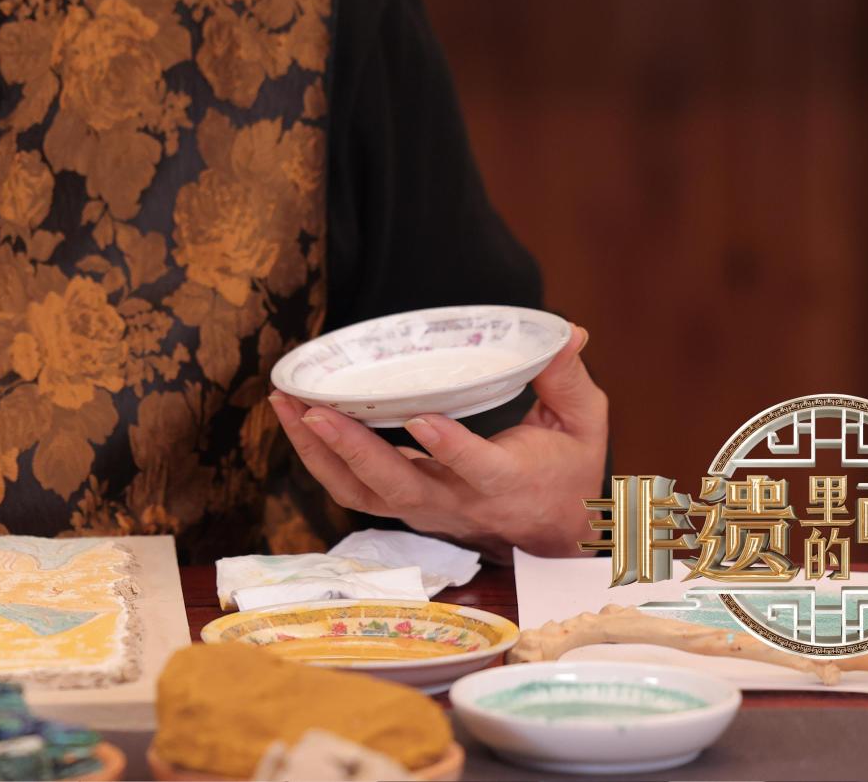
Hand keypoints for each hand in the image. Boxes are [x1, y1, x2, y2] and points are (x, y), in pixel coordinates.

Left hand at [271, 324, 608, 561]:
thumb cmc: (568, 472)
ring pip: (361, 494)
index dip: (449, 448)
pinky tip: (294, 418)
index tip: (421, 417)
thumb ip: (568, 379)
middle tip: (312, 410)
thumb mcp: (583, 425)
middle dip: (351, 450)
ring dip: (317, 454)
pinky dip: (319, 458)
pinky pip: (352, 490)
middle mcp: (457, 503)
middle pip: (397, 487)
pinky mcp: (402, 506)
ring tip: (284, 405)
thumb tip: (567, 332)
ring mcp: (424, 509)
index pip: (475, 470)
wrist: (553, 535)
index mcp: (506, 483)